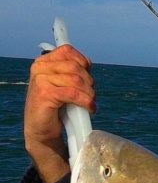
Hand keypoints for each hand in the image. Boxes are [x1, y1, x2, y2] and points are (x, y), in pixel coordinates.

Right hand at [24, 44, 94, 182]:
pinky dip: (86, 101)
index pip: (68, 51)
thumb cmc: (55, 109)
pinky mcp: (45, 93)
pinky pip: (74, 93)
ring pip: (76, 80)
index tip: (88, 76)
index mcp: (44, 62)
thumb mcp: (62, 86)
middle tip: (91, 96)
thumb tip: (88, 63)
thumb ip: (70, 73)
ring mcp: (41, 79)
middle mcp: (40, 68)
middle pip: (76, 67)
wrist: (42, 131)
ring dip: (89, 94)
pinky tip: (90, 108)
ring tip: (90, 104)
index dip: (83, 63)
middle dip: (89, 83)